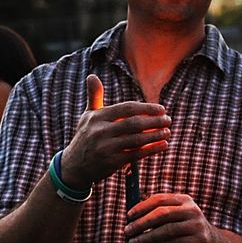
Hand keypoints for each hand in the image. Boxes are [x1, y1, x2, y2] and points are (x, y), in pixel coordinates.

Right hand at [58, 74, 168, 188]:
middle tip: (168, 120)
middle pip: (134, 124)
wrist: (74, 166)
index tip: (161, 109)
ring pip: (137, 139)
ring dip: (156, 135)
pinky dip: (152, 149)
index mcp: (97, 117)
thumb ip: (94, 96)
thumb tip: (92, 75)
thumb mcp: (87, 116)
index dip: (146, 108)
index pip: (127, 108)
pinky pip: (136, 154)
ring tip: (168, 131)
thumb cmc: (85, 137)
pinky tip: (164, 145)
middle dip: (154, 121)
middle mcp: (100, 131)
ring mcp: (106, 147)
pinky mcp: (111, 162)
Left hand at [123, 192, 214, 242]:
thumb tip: (131, 217)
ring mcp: (196, 226)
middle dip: (142, 222)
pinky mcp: (197, 241)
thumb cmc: (185, 230)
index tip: (128, 216)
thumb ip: (158, 213)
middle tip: (127, 231)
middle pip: (162, 213)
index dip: (142, 206)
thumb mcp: (176, 216)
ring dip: (146, 237)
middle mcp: (192, 210)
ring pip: (166, 230)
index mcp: (184, 200)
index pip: (160, 199)